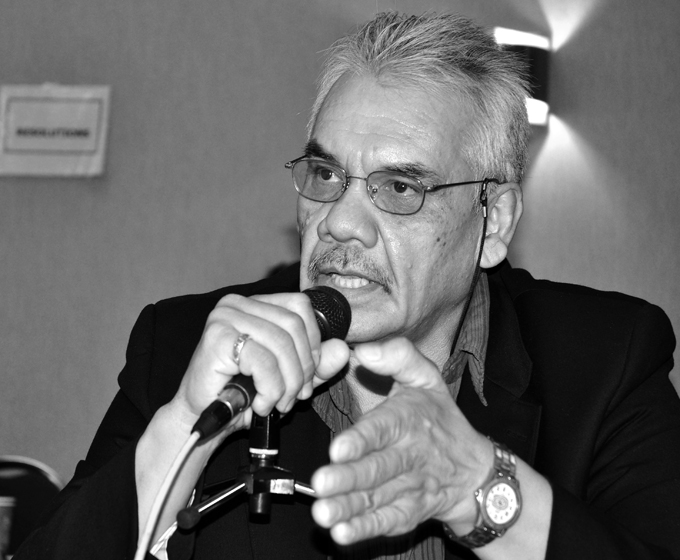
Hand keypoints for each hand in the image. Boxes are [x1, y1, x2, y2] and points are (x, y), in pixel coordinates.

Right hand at [170, 292, 349, 435]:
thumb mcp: (290, 379)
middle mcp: (239, 303)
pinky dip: (270, 389)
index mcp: (257, 305)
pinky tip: (259, 404)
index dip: (314, 342)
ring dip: (287, 384)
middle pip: (294, 326)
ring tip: (277, 404)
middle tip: (295, 397)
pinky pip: (263, 361)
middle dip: (302, 368)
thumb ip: (318, 365)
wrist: (202, 419)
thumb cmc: (242, 396)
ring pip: (281, 344)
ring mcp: (225, 317)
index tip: (310, 375)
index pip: (301, 306)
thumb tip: (344, 350)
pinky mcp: (217, 336)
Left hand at [311, 337, 492, 544]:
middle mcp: (409, 455)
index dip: (361, 440)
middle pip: (377, 469)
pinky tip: (343, 534)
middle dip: (348, 478)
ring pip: (377, 498)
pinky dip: (366, 529)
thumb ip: (397, 356)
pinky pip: (388, 522)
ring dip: (349, 508)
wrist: (475, 469)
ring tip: (324, 514)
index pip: (383, 429)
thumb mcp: (426, 378)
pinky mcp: (410, 512)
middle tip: (321, 484)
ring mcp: (410, 487)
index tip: (339, 448)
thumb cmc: (440, 419)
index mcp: (408, 419)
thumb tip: (364, 351)